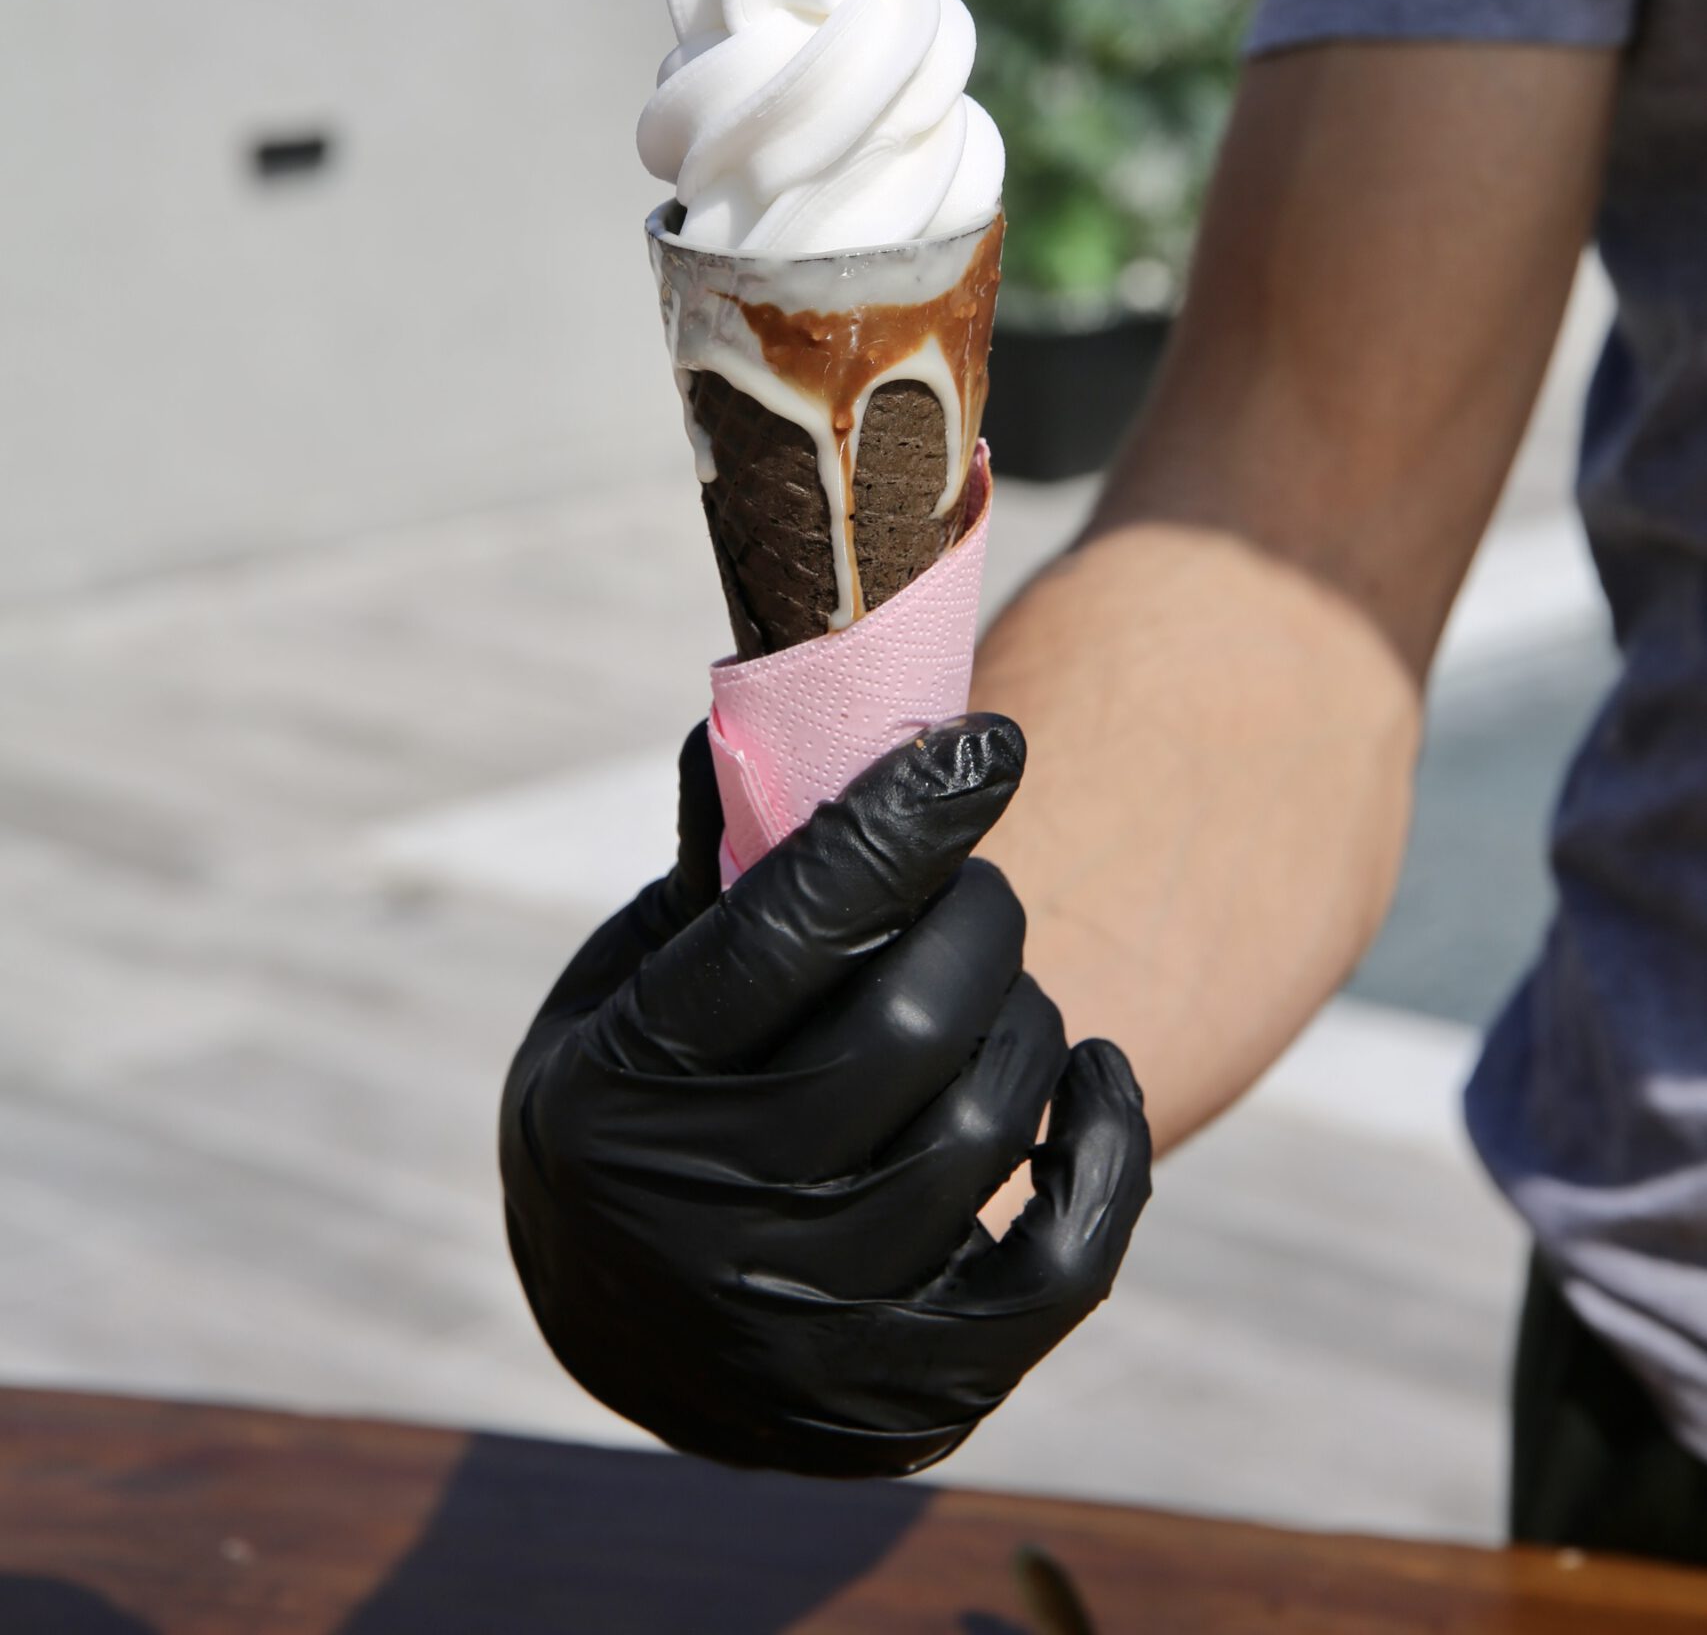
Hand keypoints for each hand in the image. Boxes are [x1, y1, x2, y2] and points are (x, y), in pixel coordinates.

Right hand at [499, 713, 1150, 1476]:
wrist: (628, 1322)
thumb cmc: (642, 1092)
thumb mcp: (628, 981)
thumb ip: (713, 867)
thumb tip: (766, 707)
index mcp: (614, 1100)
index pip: (784, 933)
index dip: (898, 824)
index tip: (984, 741)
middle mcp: (701, 1233)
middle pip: (907, 1026)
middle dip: (975, 917)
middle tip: (979, 882)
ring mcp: (806, 1334)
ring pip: (987, 1127)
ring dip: (1022, 1017)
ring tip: (995, 985)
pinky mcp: (910, 1400)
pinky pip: (1065, 1263)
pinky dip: (1106, 1149)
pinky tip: (1088, 1076)